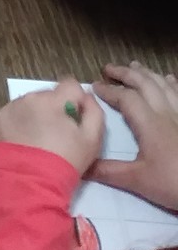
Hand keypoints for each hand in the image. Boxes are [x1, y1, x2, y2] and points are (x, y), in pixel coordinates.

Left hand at [0, 79, 105, 173]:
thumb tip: (87, 95)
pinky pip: (16, 111)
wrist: (33, 179)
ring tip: (41, 137)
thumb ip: (94, 112)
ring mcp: (13, 106)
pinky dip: (22, 120)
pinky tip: (27, 138)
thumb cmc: (67, 160)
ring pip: (32, 101)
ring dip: (39, 112)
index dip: (76, 99)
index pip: (70, 84)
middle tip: (58, 132)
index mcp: (54, 100)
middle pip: (50, 93)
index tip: (75, 117)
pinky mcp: (0, 117)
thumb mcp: (92, 140)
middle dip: (56, 107)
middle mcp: (31, 97)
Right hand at [92, 62, 177, 207]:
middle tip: (108, 68)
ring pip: (164, 85)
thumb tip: (81, 166)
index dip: (108, 90)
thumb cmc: (173, 183)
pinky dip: (172, 83)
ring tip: (135, 66)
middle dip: (125, 73)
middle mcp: (167, 113)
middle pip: (145, 83)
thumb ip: (109, 171)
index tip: (94, 86)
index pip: (126, 98)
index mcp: (150, 124)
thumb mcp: (138, 181)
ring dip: (147, 73)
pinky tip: (169, 80)